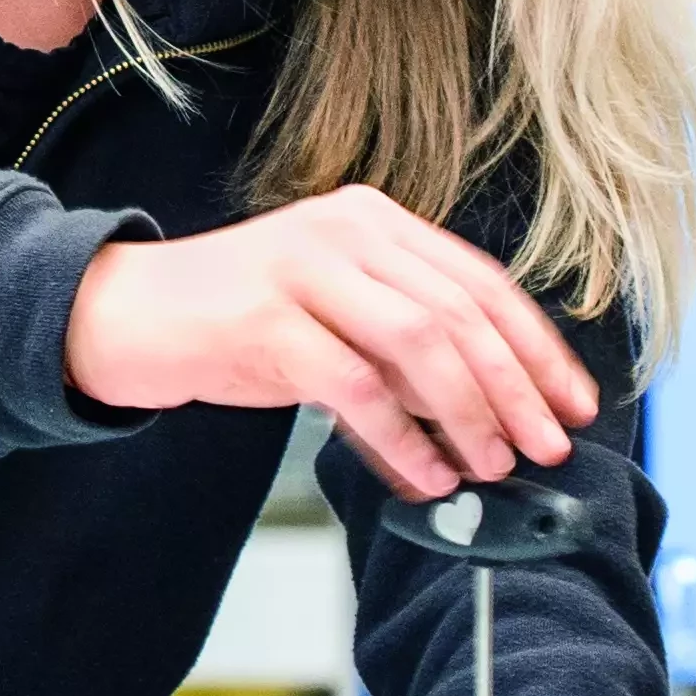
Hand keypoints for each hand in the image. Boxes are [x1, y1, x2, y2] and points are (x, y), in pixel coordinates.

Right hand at [62, 185, 604, 498]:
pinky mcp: (266, 321)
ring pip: (421, 341)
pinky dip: (402, 437)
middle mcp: (346, 230)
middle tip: (547, 446)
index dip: (537, 347)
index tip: (573, 403)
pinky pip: (357, 385)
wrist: (122, 315)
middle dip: (518, 387)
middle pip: (462, 311)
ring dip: (470, 412)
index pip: (481, 281)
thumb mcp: (332, 315)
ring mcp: (304, 270)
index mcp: (373, 220)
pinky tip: (425, 475)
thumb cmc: (235, 322)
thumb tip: (489, 412)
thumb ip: (402, 345)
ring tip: (492, 466)